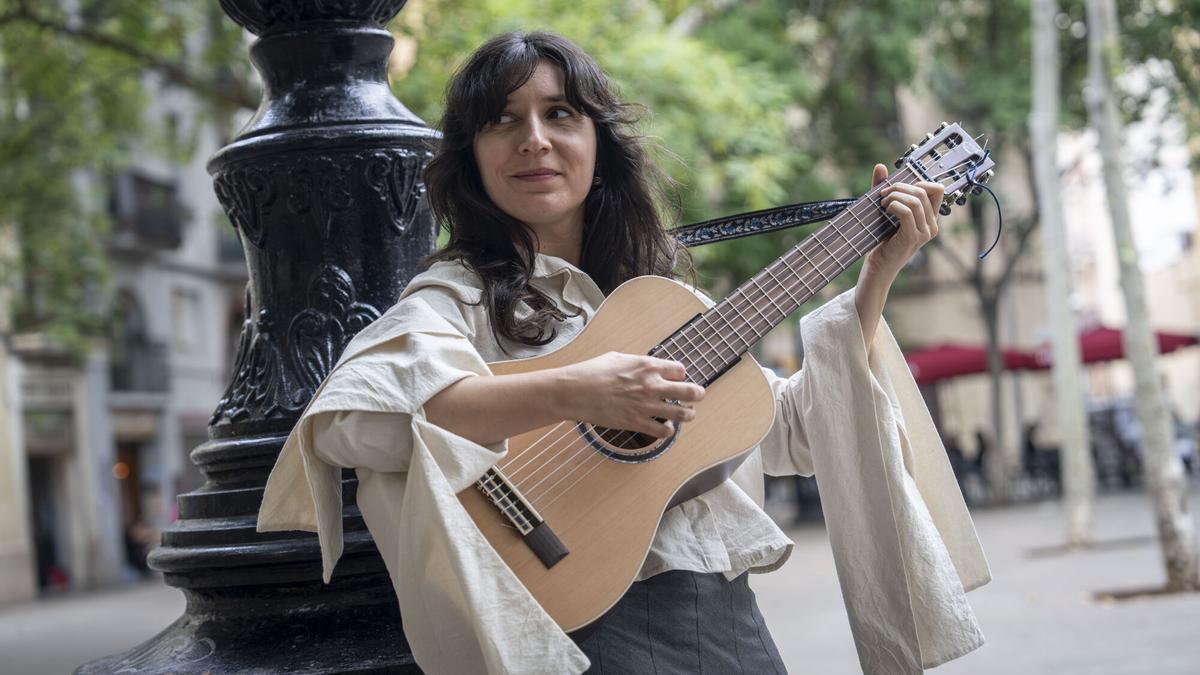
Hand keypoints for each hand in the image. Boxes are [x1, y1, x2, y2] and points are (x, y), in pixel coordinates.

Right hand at [554, 352, 705, 438]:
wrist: (574, 391)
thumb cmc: (592, 372)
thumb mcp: (618, 358)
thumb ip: (637, 363)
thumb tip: (646, 368)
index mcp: (648, 365)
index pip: (680, 371)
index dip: (680, 376)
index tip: (676, 379)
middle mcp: (652, 385)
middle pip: (691, 391)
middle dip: (697, 394)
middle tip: (697, 396)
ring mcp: (646, 405)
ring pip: (683, 414)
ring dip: (688, 414)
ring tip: (686, 414)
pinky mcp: (637, 422)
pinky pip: (664, 431)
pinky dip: (668, 430)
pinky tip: (665, 427)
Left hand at [864, 163, 943, 277]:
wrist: (877, 267)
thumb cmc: (882, 240)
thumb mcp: (885, 211)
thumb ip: (885, 189)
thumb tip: (880, 166)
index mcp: (930, 218)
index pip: (937, 189)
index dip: (918, 182)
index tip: (897, 188)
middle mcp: (932, 225)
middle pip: (923, 191)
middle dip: (900, 187)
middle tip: (882, 194)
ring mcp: (924, 232)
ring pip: (915, 200)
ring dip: (895, 195)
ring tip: (881, 203)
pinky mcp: (912, 237)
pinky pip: (907, 212)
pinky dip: (894, 205)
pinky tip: (885, 208)